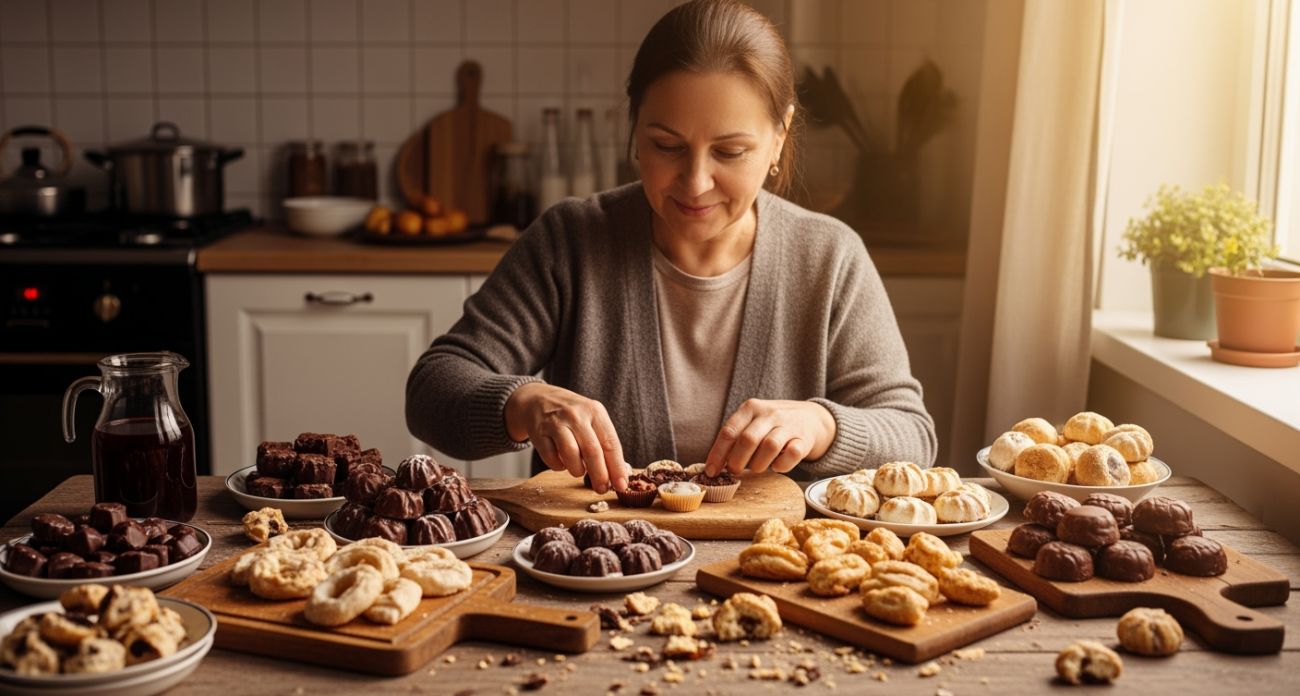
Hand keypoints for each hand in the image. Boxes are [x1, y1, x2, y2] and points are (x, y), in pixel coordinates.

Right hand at [504, 383, 628, 493]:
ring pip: (571, 455)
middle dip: (599, 475)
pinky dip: (558, 466)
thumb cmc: (571, 414)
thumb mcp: (591, 418)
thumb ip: (603, 442)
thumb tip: (615, 474)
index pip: (611, 443)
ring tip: (579, 471)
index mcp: (595, 412)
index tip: (621, 485)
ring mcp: (556, 423)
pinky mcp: (539, 432)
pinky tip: (562, 462)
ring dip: (577, 470)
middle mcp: (576, 415)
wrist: (538, 399)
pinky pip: (551, 457)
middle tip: (601, 489)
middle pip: (592, 451)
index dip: (617, 467)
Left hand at [703, 399, 836, 475]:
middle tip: (734, 471)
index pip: (729, 432)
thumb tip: (714, 465)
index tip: (711, 472)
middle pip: (748, 439)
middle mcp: (769, 414)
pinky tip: (776, 466)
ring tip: (756, 467)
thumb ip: (735, 437)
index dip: (718, 454)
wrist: (810, 417)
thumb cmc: (772, 424)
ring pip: (769, 446)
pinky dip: (781, 465)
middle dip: (737, 461)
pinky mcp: (804, 439)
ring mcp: (788, 425)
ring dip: (758, 464)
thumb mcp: (752, 421)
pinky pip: (791, 455)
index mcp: (750, 408)